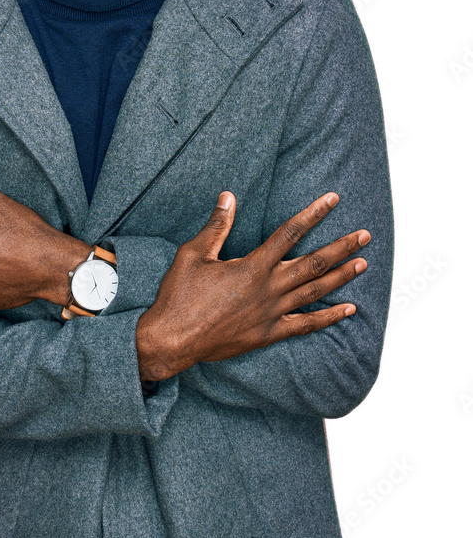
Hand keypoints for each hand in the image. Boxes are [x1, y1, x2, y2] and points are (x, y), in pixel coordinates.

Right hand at [136, 190, 370, 379]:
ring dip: (341, 277)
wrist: (172, 340)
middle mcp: (268, 289)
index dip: (314, 214)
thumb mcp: (193, 254)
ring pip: (315, 292)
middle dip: (342, 247)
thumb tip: (229, 197)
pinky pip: (306, 325)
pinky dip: (329, 317)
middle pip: (314, 263)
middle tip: (365, 235)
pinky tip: (348, 310)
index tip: (332, 199)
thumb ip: (216, 226)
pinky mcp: (268, 334)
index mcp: (252, 266)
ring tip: (362, 264)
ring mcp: (271, 314)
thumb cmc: (179, 296)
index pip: (290, 233)